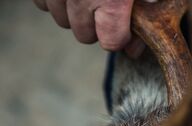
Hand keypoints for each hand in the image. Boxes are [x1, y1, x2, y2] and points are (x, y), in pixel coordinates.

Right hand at [32, 0, 150, 56]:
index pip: (111, 42)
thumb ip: (146, 15)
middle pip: (84, 35)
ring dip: (75, 14)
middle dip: (97, 27)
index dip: (120, 37)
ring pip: (62, 20)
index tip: (125, 29)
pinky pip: (43, 3)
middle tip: (107, 8)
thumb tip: (133, 50)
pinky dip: (55, 0)